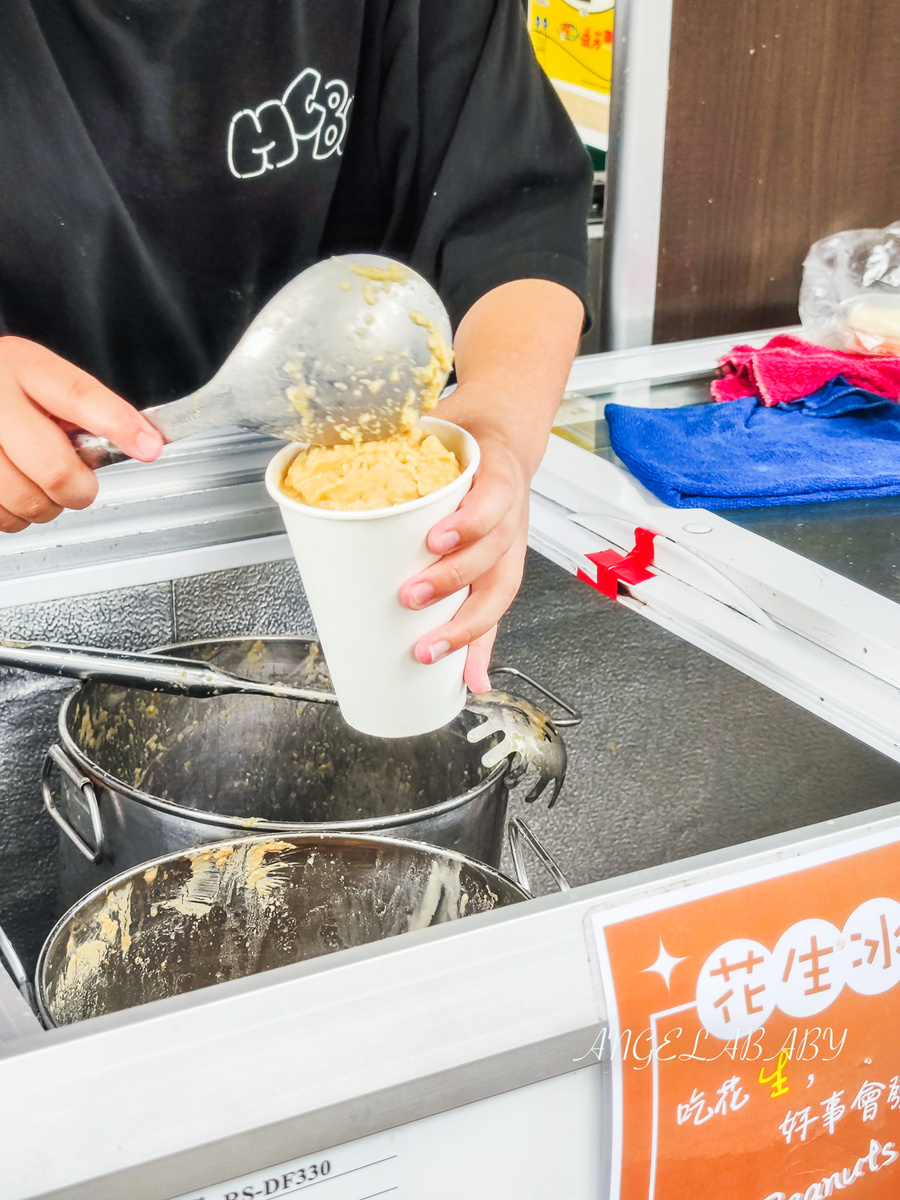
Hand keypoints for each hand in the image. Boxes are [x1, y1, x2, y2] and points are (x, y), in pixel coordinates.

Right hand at [0, 336, 163, 531]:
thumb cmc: (3, 386)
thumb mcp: (40, 378)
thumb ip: (84, 408)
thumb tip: (139, 442)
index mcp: (22, 367)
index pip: (78, 395)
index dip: (118, 424)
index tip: (149, 446)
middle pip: (53, 467)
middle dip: (79, 488)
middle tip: (80, 484)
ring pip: (26, 501)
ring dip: (46, 506)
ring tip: (40, 485)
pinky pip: (1, 516)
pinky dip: (15, 515)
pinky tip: (12, 491)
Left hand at [398, 278, 583, 692]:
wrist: (503, 434)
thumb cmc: (462, 444)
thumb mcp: (434, 439)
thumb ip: (394, 454)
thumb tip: (317, 477)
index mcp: (493, 480)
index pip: (491, 502)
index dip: (467, 523)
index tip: (434, 539)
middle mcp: (507, 518)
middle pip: (489, 556)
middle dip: (450, 581)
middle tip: (409, 595)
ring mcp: (508, 547)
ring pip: (496, 590)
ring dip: (465, 628)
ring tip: (428, 650)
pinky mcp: (502, 570)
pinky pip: (495, 614)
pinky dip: (483, 651)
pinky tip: (471, 681)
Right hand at [400, 387, 529, 694]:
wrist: (498, 418)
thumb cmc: (476, 489)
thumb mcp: (468, 547)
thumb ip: (465, 605)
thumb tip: (465, 678)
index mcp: (500, 558)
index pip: (492, 607)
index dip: (467, 639)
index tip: (426, 660)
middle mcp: (509, 534)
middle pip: (495, 583)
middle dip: (458, 616)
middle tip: (417, 637)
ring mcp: (506, 502)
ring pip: (493, 546)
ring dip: (457, 571)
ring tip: (416, 588)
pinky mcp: (494, 466)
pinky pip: (490, 497)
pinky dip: (469, 520)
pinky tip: (441, 532)